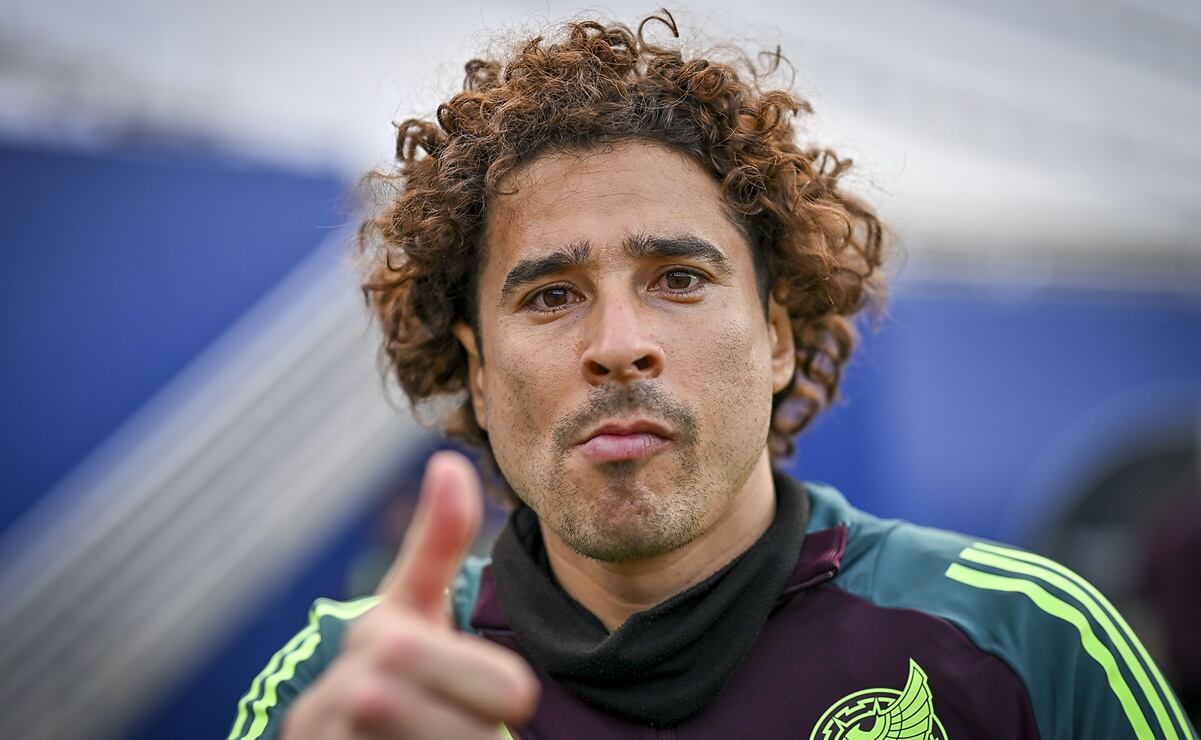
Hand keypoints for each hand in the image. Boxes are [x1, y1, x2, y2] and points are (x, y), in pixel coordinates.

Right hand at [281, 451, 538, 738]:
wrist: (326, 730)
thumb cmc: (389, 663)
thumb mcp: (411, 605)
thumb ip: (435, 542)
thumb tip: (450, 462)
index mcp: (377, 639)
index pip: (451, 669)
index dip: (495, 687)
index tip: (515, 695)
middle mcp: (344, 695)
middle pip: (454, 725)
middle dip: (476, 727)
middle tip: (482, 720)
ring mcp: (328, 739)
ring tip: (448, 736)